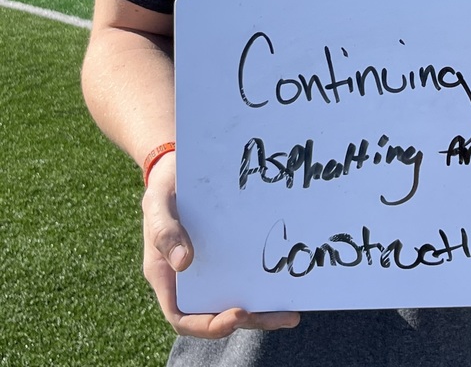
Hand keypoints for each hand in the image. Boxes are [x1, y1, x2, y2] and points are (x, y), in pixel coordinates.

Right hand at [142, 154, 300, 337]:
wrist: (177, 167)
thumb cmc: (163, 187)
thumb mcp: (157, 204)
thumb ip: (165, 232)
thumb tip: (184, 263)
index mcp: (166, 276)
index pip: (182, 316)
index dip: (208, 326)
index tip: (237, 316)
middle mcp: (189, 279)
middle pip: (216, 314)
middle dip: (249, 320)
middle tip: (281, 316)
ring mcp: (210, 268)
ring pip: (234, 299)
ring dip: (261, 310)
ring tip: (290, 314)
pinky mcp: (227, 253)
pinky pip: (243, 275)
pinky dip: (263, 285)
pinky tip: (285, 284)